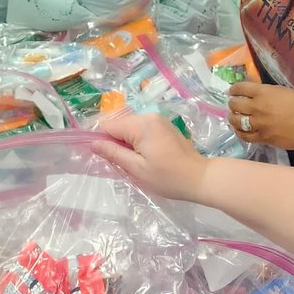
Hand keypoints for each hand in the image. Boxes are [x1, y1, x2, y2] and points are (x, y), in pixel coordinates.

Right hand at [92, 112, 207, 200]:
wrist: (200, 178)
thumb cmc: (168, 177)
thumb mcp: (137, 169)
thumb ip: (113, 153)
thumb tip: (93, 143)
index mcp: (141, 124)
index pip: (109, 126)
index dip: (102, 141)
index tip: (105, 158)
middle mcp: (149, 116)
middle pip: (119, 125)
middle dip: (116, 143)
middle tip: (124, 164)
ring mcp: (158, 119)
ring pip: (130, 128)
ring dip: (127, 144)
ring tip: (136, 163)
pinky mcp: (164, 126)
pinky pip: (142, 129)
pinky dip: (138, 142)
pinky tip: (146, 157)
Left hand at [227, 81, 293, 150]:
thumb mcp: (283, 91)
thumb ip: (266, 91)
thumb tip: (253, 93)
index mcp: (264, 93)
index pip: (240, 88)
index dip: (234, 89)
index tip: (232, 91)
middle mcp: (258, 108)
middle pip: (235, 104)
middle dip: (232, 103)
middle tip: (233, 104)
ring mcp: (259, 124)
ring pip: (236, 121)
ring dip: (233, 117)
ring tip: (234, 116)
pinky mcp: (263, 138)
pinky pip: (245, 136)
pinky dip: (239, 132)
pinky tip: (239, 130)